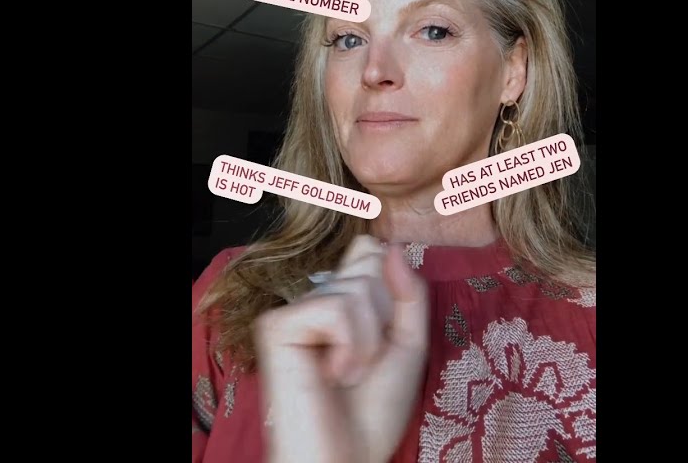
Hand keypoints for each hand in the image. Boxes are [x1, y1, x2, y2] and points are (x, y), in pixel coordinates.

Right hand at [255, 235, 429, 462]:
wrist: (347, 458)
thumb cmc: (374, 412)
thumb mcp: (409, 345)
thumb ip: (409, 294)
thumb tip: (390, 245)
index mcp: (345, 300)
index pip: (368, 249)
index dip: (387, 277)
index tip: (390, 322)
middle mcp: (317, 299)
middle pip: (370, 263)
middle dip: (386, 318)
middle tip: (367, 361)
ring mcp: (295, 311)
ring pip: (357, 288)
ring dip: (370, 341)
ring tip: (350, 374)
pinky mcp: (277, 326)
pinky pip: (335, 307)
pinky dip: (350, 345)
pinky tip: (333, 375)